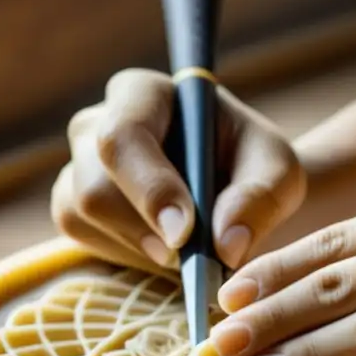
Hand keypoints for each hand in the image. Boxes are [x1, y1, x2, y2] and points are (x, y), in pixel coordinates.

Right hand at [51, 68, 305, 270]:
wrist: (243, 194)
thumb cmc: (258, 171)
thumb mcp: (280, 176)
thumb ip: (260, 200)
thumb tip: (225, 244)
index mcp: (145, 94)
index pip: (124, 135)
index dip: (149, 188)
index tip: (186, 233)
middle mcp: (98, 123)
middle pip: (93, 185)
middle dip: (143, 231)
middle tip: (192, 262)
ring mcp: (79, 165)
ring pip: (80, 215)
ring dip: (140, 250)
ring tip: (190, 256)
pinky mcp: (74, 205)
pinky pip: (81, 239)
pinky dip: (127, 259)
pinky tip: (167, 259)